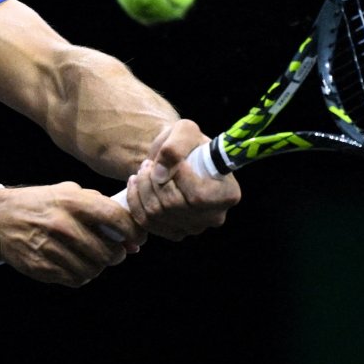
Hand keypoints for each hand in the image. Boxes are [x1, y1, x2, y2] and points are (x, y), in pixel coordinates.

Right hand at [0, 182, 144, 286]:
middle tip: (112, 251)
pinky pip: (76, 279)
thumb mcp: (68, 193)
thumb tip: (130, 238)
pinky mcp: (42, 266)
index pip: (116, 218)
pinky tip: (74, 263)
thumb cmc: (40, 205)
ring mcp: (50, 247)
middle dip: (116, 254)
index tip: (137, 239)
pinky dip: (81, 275)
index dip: (133, 231)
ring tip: (90, 257)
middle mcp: (62, 224)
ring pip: (93, 269)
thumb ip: (100, 208)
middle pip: (108, 251)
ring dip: (97, 266)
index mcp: (72, 201)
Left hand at [123, 120, 240, 240]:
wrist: (175, 158)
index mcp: (228, 194)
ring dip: (142, 188)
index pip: (198, 196)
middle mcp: (214, 216)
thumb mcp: (185, 130)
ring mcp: (194, 228)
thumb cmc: (187, 143)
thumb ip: (176, 146)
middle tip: (149, 164)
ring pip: (156, 213)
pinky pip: (146, 222)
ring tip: (143, 171)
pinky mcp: (174, 232)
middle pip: (173, 205)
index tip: (171, 159)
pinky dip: (135, 201)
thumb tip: (160, 173)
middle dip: (153, 179)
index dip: (178, 176)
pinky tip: (135, 184)